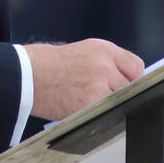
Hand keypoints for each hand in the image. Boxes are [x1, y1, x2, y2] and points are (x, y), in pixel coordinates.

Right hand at [22, 39, 145, 120]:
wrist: (27, 75)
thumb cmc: (50, 64)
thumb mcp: (83, 51)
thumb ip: (106, 61)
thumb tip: (126, 78)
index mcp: (103, 49)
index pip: (136, 66)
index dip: (132, 77)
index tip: (128, 82)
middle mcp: (104, 66)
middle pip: (130, 86)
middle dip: (119, 91)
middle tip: (101, 92)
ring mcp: (98, 88)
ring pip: (118, 101)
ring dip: (108, 103)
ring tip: (88, 98)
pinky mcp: (89, 106)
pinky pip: (105, 113)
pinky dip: (97, 113)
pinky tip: (82, 106)